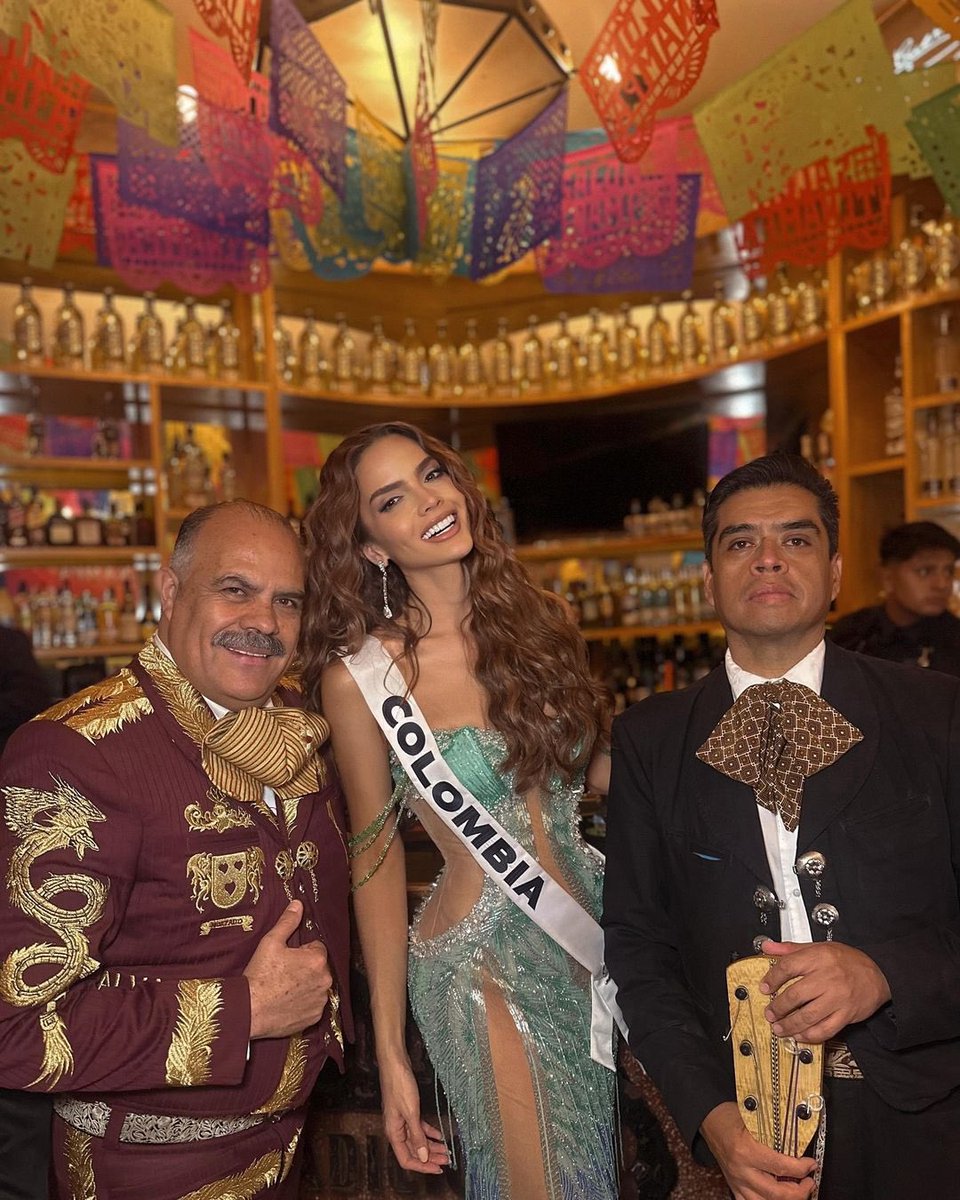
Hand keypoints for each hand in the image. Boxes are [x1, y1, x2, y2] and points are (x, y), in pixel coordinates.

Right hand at [244, 901, 331, 1038]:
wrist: (249, 1010)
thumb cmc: (260, 975)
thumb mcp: (271, 942)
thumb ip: (288, 921)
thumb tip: (298, 904)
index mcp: (317, 959)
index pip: (317, 948)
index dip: (301, 951)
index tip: (287, 958)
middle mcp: (325, 980)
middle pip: (319, 967)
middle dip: (306, 968)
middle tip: (284, 973)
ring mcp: (320, 1001)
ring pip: (317, 986)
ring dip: (307, 985)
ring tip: (285, 988)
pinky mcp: (314, 1018)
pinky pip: (313, 1005)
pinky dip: (304, 1003)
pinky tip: (288, 1002)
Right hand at [379, 1058, 448, 1174]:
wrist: (395, 1063)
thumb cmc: (400, 1085)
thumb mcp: (411, 1112)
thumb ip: (417, 1136)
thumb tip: (423, 1157)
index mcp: (394, 1132)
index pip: (406, 1159)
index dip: (422, 1167)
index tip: (438, 1169)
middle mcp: (397, 1129)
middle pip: (414, 1151)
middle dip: (430, 1157)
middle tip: (447, 1160)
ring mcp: (402, 1119)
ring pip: (417, 1139)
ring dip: (431, 1146)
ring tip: (447, 1150)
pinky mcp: (408, 1110)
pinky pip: (419, 1127)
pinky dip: (429, 1132)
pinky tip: (439, 1135)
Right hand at [701, 1102, 815, 1199]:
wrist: (709, 1119)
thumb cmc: (730, 1116)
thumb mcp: (754, 1119)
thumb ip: (775, 1135)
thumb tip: (798, 1145)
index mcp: (746, 1151)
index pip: (781, 1167)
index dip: (801, 1168)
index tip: (811, 1164)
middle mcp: (741, 1170)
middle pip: (777, 1193)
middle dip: (799, 1191)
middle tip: (809, 1182)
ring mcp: (737, 1181)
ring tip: (797, 1191)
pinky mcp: (734, 1186)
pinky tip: (775, 1197)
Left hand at [759, 939, 890, 1042]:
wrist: (879, 975)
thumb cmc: (848, 961)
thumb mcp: (819, 947)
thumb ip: (791, 948)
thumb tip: (767, 946)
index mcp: (818, 958)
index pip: (788, 967)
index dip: (772, 978)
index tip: (764, 987)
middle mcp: (827, 978)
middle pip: (795, 995)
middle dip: (778, 1007)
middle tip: (770, 1013)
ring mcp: (837, 998)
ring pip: (808, 1016)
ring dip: (789, 1025)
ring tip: (779, 1028)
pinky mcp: (846, 1015)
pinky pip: (825, 1029)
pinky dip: (809, 1035)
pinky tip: (799, 1035)